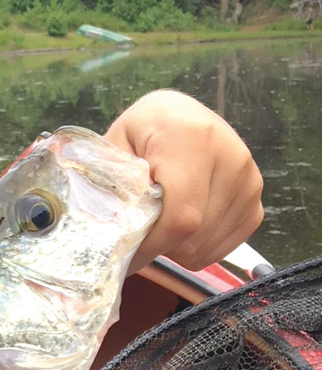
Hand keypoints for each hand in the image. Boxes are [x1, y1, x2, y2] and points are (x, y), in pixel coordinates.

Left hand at [104, 90, 263, 272]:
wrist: (176, 115)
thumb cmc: (139, 134)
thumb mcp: (116, 150)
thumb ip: (115, 189)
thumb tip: (118, 238)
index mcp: (194, 140)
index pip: (181, 218)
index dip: (152, 246)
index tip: (126, 254)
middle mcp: (233, 157)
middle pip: (195, 236)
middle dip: (159, 246)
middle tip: (138, 231)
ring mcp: (249, 179)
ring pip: (207, 246)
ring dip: (176, 248)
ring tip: (159, 220)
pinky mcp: (255, 198)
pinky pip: (224, 247)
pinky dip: (196, 249)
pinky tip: (181, 226)